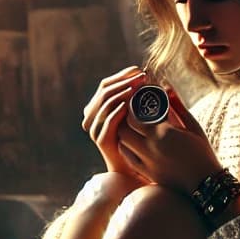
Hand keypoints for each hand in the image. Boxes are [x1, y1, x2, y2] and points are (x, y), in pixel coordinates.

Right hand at [82, 66, 150, 181]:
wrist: (134, 168)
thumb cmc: (140, 140)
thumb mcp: (137, 113)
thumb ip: (136, 96)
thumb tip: (146, 74)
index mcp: (100, 107)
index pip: (107, 83)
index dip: (122, 75)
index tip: (140, 70)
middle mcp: (94, 116)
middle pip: (104, 90)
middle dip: (124, 81)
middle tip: (142, 77)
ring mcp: (96, 128)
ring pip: (104, 103)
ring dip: (122, 93)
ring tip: (138, 87)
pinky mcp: (102, 140)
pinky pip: (108, 121)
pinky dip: (118, 111)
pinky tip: (131, 104)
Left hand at [116, 86, 223, 195]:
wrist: (206, 183)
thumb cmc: (202, 152)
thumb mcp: (194, 126)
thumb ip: (178, 106)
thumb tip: (166, 87)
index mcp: (163, 133)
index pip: (134, 115)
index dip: (131, 106)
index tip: (136, 100)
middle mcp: (151, 148)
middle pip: (123, 128)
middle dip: (125, 118)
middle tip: (131, 113)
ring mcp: (147, 162)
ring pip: (122, 143)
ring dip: (124, 133)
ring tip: (132, 127)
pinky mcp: (147, 173)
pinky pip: (127, 158)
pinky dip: (126, 148)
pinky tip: (133, 143)